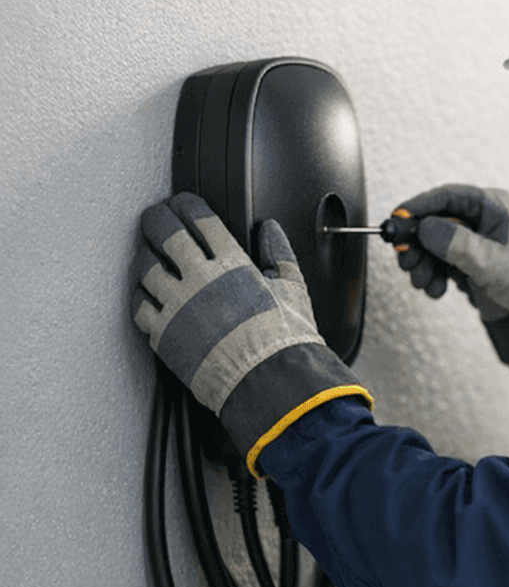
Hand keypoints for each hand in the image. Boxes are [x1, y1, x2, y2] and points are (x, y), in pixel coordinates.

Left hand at [132, 192, 367, 471]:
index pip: (201, 220)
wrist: (269, 383)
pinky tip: (146, 293)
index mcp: (232, 264)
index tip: (182, 203)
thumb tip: (269, 229)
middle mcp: (199, 280)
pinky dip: (140, 295)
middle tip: (154, 216)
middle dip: (156, 219)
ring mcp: (176, 307)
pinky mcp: (163, 334)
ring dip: (144, 255)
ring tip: (147, 254)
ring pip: (144, 267)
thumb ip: (278, 253)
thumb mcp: (293, 289)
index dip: (187, 205)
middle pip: (164, 234)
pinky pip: (138, 306)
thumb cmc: (285, 341)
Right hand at [393, 184, 508, 321]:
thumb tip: (424, 227)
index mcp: (493, 206)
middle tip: (406, 261)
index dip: (419, 207)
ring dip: (422, 263)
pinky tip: (436, 290)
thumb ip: (457, 243)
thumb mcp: (491, 261)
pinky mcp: (466, 260)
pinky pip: (438, 262)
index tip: (397, 220)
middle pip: (434, 220)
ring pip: (432, 243)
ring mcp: (471, 240)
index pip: (448, 197)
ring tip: (423, 282)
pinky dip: (432, 276)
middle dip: (417, 243)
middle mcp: (480, 219)